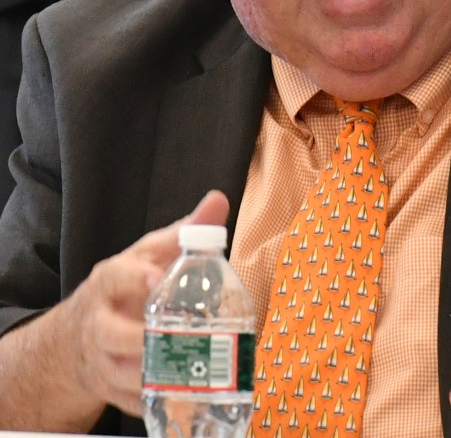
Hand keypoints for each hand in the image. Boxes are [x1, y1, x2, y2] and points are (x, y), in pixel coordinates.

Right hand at [0, 190, 228, 430]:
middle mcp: (99, 320)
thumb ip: (186, 231)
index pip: (116, 275)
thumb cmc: (129, 283)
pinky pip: (132, 402)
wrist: (79, 335)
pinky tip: (186, 398)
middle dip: (142, 338)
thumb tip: (218, 200)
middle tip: (180, 336)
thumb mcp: (152, 254)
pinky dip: (158, 402)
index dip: (136, 277)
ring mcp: (101, 358)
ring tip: (191, 373)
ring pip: (121, 375)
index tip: (156, 277)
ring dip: (155, 375)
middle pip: (110, 334)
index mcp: (111, 280)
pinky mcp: (110, 389)